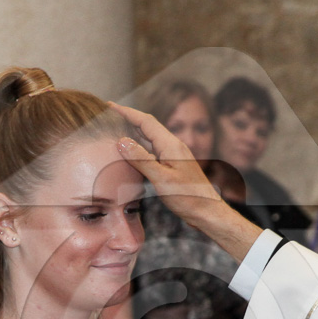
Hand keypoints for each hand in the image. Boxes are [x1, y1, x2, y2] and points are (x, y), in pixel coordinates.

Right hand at [109, 102, 262, 263]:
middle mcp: (173, 146)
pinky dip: (140, 147)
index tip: (109, 106)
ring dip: (133, 132)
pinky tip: (132, 152)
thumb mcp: (162, 179)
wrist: (208, 212)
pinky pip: (154, 150)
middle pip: (147, 126)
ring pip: (150, 138)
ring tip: (116, 129)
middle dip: (128, 118)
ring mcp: (174, 155)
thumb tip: (122, 141)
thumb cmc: (189, 198)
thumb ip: (141, 160)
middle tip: (109, 115)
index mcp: (171, 145)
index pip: (145, 121)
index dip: (126, 112)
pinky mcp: (174, 166)